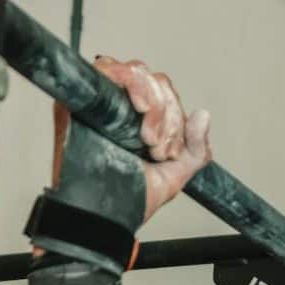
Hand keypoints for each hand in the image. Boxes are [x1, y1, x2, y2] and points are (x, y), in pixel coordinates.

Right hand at [52, 56, 211, 222]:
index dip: (175, 115)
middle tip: (157, 147)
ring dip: (153, 103)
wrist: (104, 216)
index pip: (164, 92)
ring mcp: (102, 102)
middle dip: (167, 113)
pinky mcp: (82, 101)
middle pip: (153, 79)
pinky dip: (130, 81)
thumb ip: (196, 148)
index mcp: (141, 121)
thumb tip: (203, 115)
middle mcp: (121, 108)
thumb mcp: (175, 174)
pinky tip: (140, 107)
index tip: (169, 151)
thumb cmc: (131, 198)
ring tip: (148, 139)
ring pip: (136, 72)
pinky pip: (105, 68)